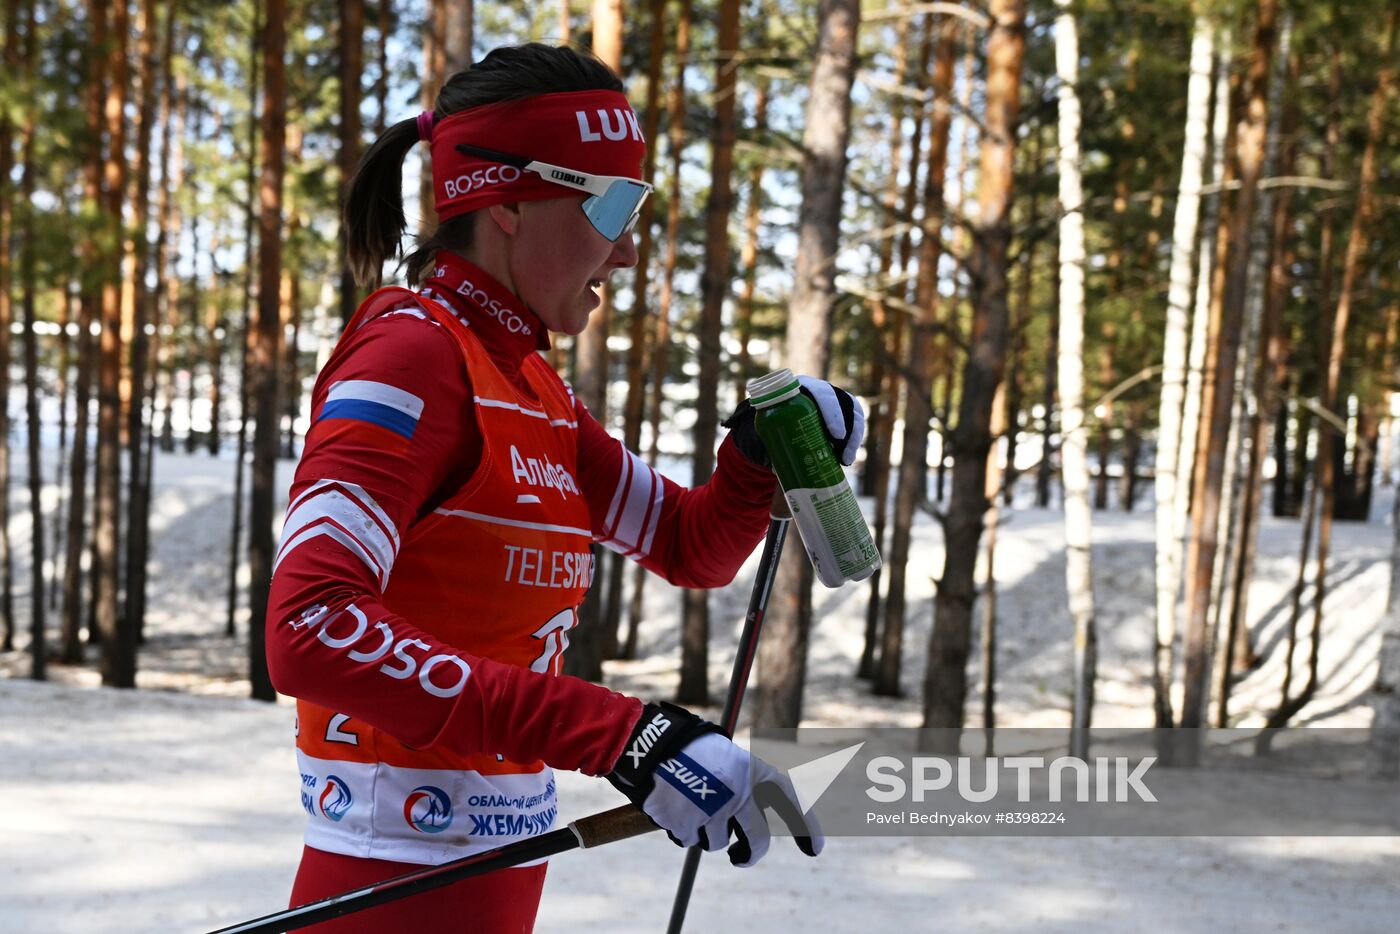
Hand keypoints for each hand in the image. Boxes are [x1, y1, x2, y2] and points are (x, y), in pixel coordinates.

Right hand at [606, 703, 823, 866]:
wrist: (650, 747)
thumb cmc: (688, 749)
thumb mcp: (726, 757)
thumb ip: (745, 782)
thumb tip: (758, 812)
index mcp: (753, 771)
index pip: (790, 801)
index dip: (806, 826)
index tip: (814, 849)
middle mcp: (741, 794)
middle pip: (757, 840)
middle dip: (749, 855)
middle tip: (741, 859)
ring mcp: (716, 812)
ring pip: (719, 842)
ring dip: (706, 833)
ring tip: (689, 806)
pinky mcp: (690, 826)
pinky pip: (690, 840)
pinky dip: (682, 830)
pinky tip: (674, 808)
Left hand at [723, 377, 865, 468]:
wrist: (774, 422)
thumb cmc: (768, 423)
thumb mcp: (764, 427)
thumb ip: (766, 440)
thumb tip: (775, 468)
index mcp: (801, 387)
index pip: (822, 393)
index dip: (832, 412)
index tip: (835, 435)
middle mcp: (820, 390)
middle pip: (842, 403)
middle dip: (848, 428)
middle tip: (843, 454)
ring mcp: (832, 401)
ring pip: (852, 413)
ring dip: (854, 436)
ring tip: (846, 461)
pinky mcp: (839, 414)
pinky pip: (854, 423)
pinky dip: (853, 440)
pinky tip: (848, 458)